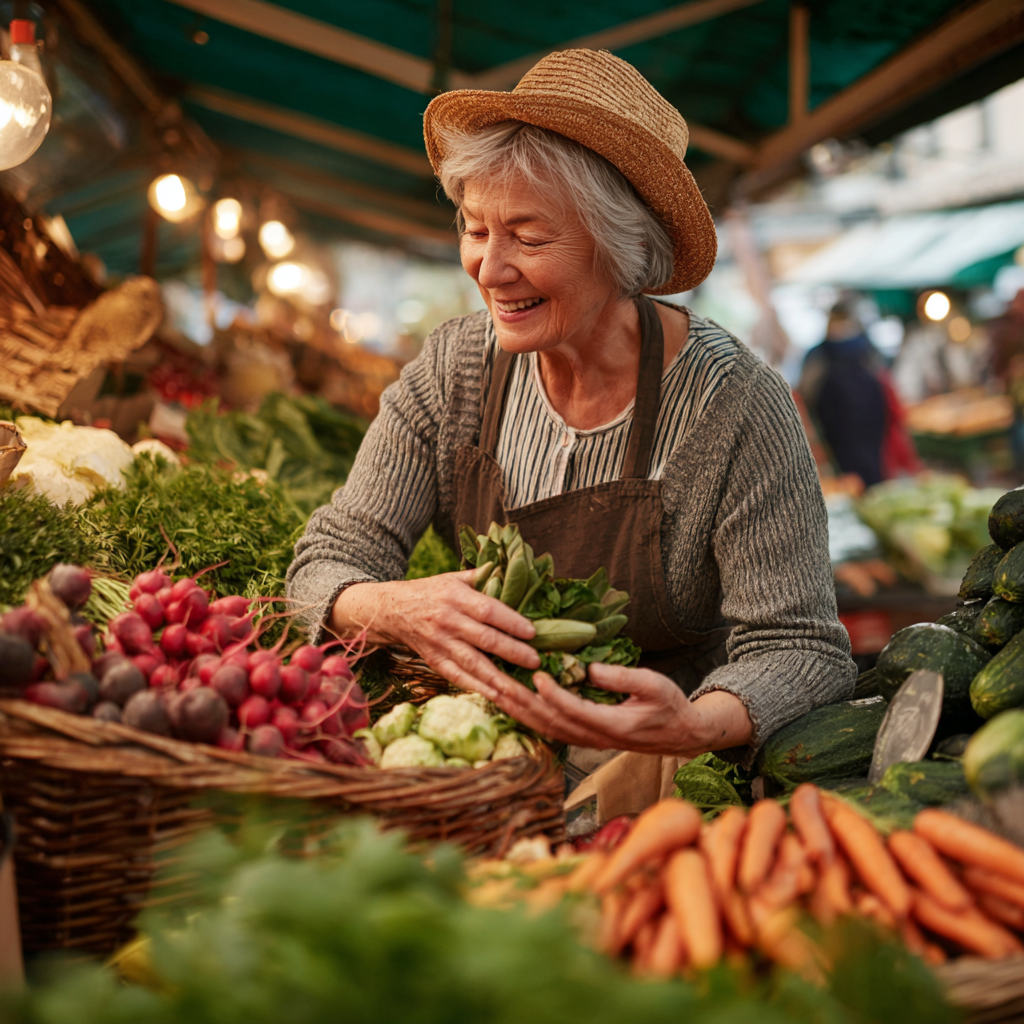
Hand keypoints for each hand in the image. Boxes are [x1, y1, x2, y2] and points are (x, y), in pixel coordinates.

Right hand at [330, 570, 539, 699]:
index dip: (511, 622)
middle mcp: (448, 621)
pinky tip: (495, 695)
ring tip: (520, 687)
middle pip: (484, 639)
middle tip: (536, 661)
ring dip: (498, 677)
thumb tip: (512, 570)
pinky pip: (456, 676)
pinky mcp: (434, 660)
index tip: (532, 632)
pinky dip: (476, 687)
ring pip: (472, 663)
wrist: (392, 610)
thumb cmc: (431, 592)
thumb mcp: (454, 578)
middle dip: (512, 651)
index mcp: (456, 597)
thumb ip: (482, 577)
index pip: (488, 610)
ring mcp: (440, 643)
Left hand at [489, 661, 752, 756]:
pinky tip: (511, 703)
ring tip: (495, 690)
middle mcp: (595, 738)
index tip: (537, 675)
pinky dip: (527, 716)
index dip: (554, 694)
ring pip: (545, 728)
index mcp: (613, 725)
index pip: (575, 710)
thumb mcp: (654, 684)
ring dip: (519, 711)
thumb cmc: (669, 705)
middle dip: (523, 702)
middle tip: (500, 679)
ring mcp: (587, 741)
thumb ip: (622, 678)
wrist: (679, 734)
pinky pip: (549, 729)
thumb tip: (588, 668)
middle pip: (551, 722)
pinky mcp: (582, 738)